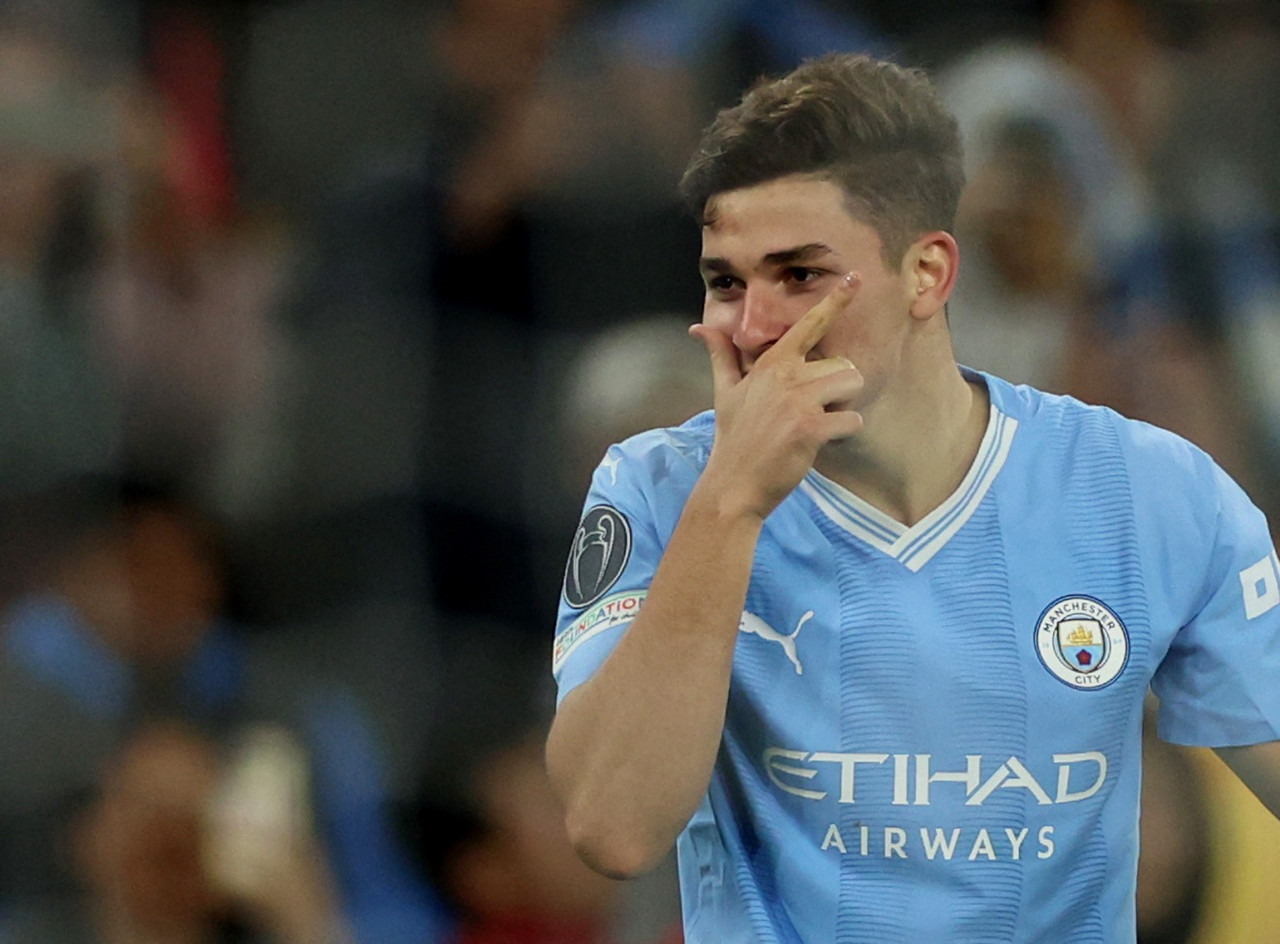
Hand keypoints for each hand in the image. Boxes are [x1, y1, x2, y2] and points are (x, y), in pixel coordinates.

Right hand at [690, 275, 863, 519]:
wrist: (733, 483)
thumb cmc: (734, 438)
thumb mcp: (724, 392)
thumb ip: (721, 355)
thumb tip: (698, 328)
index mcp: (770, 364)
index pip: (808, 325)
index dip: (835, 301)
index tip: (855, 278)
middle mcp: (786, 376)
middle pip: (844, 365)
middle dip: (837, 390)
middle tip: (810, 412)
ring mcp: (799, 401)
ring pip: (853, 386)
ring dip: (844, 407)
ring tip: (817, 423)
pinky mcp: (811, 428)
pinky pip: (852, 420)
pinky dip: (843, 432)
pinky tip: (819, 442)